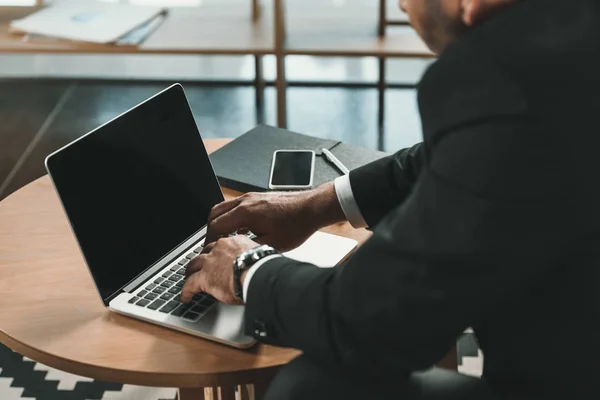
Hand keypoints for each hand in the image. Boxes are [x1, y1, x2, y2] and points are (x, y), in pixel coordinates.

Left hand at [181, 235, 256, 304]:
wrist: (258, 272)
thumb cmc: (264, 267)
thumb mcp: (260, 257)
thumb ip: (252, 259)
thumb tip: (255, 266)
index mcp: (235, 243)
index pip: (223, 246)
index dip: (219, 253)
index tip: (220, 258)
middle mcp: (220, 248)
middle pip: (206, 252)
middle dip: (203, 259)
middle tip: (202, 266)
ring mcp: (210, 262)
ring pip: (195, 264)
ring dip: (192, 271)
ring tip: (189, 277)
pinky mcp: (205, 277)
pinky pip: (190, 284)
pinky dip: (187, 291)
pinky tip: (185, 297)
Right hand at [205, 182, 345, 251]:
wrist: (311, 208)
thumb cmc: (296, 224)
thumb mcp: (271, 245)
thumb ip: (249, 249)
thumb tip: (234, 256)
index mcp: (245, 212)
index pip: (215, 226)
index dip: (208, 240)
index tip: (209, 250)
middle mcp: (245, 201)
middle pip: (214, 213)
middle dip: (210, 230)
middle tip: (212, 245)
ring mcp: (251, 197)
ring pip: (224, 207)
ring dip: (221, 222)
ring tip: (225, 239)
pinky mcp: (257, 197)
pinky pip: (236, 205)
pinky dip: (231, 217)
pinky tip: (240, 230)